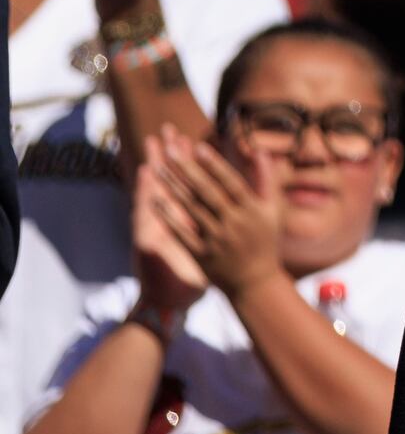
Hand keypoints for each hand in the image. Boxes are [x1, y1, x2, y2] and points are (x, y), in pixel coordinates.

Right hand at [131, 142, 210, 312]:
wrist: (173, 301)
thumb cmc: (196, 272)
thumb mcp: (204, 244)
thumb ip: (214, 222)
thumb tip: (231, 204)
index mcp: (187, 216)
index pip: (186, 182)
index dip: (187, 162)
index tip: (190, 138)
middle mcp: (167, 219)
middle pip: (166, 181)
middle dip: (167, 157)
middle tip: (166, 132)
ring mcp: (155, 228)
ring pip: (152, 195)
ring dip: (152, 172)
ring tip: (153, 146)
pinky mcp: (145, 242)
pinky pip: (146, 219)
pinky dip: (146, 201)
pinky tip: (146, 183)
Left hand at [148, 131, 285, 298]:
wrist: (256, 283)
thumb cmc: (265, 241)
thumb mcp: (272, 210)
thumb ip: (265, 179)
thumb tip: (259, 150)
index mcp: (253, 211)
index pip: (231, 183)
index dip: (215, 165)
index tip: (198, 147)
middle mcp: (235, 223)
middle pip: (207, 192)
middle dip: (188, 170)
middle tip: (170, 151)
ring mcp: (217, 240)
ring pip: (192, 209)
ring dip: (174, 188)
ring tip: (158, 168)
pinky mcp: (202, 255)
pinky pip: (182, 232)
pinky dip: (168, 217)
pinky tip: (154, 201)